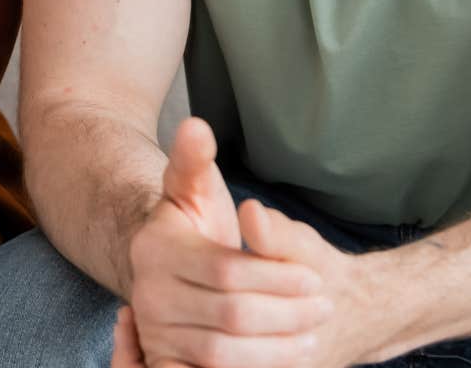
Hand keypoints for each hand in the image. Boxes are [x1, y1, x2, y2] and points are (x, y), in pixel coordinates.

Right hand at [122, 118, 337, 366]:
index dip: (278, 278)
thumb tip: (196, 127)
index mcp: (156, 250)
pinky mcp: (166, 361)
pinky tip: (282, 358)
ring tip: (310, 336)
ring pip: (222, 354)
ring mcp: (155, 333)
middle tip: (323, 309)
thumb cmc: (193, 226)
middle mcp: (147, 296)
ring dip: (275, 350)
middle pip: (231, 315)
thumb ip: (195, 159)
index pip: (228, 272)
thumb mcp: (195, 187)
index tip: (317, 279)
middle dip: (286, 315)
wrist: (168, 272)